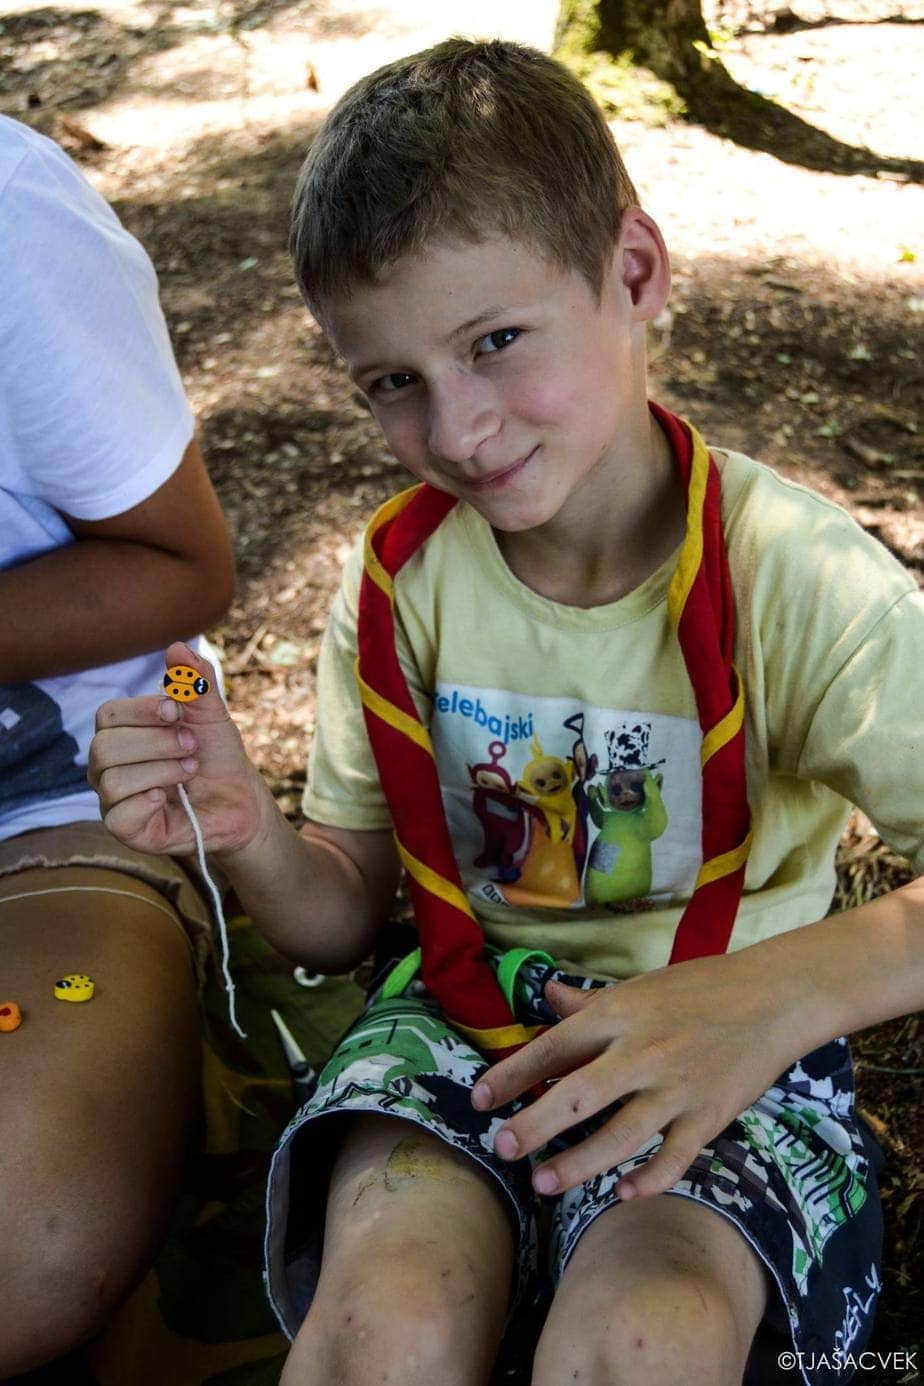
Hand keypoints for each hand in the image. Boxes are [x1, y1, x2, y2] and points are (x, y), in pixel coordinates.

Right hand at [89, 640, 269, 858]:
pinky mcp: (126, 830)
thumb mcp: (211, 714)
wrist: (241, 801)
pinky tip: (167, 798)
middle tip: (191, 747)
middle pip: (105, 746)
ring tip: (189, 771)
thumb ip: (195, 681)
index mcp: (121, 734)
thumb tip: (177, 647)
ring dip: (161, 771)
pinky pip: (118, 815)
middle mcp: (109, 766)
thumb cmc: (218, 756)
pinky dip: (147, 801)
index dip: (143, 711)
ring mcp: (113, 800)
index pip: (109, 714)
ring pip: (112, 779)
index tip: (178, 713)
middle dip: (158, 743)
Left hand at [471, 950, 800, 1199]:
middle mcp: (643, 1052)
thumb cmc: (699, 989)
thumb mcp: (638, 989)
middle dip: (535, 1125)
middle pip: (579, 1095)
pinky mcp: (711, 1116)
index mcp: (619, 1015)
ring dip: (580, 1163)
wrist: (772, 998)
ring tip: (544, 1182)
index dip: (513, 1074)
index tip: (479, 1099)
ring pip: (621, 1135)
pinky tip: (624, 1194)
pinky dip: (651, 1179)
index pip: (555, 1047)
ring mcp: (677, 1088)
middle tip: (503, 1148)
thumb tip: (545, 994)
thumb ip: (589, 1004)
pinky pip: (675, 1157)